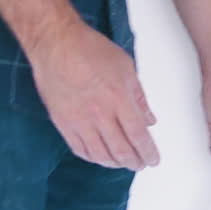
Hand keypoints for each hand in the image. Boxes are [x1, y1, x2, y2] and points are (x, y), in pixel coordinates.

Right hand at [29, 18, 159, 170]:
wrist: (56, 45)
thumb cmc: (90, 49)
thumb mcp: (125, 67)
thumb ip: (139, 97)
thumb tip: (149, 119)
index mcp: (119, 99)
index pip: (138, 135)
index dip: (148, 152)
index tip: (154, 159)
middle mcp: (100, 114)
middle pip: (121, 150)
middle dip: (134, 161)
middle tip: (141, 164)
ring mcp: (79, 121)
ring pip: (100, 154)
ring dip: (114, 163)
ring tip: (123, 163)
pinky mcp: (62, 123)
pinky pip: (79, 149)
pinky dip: (92, 157)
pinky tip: (99, 157)